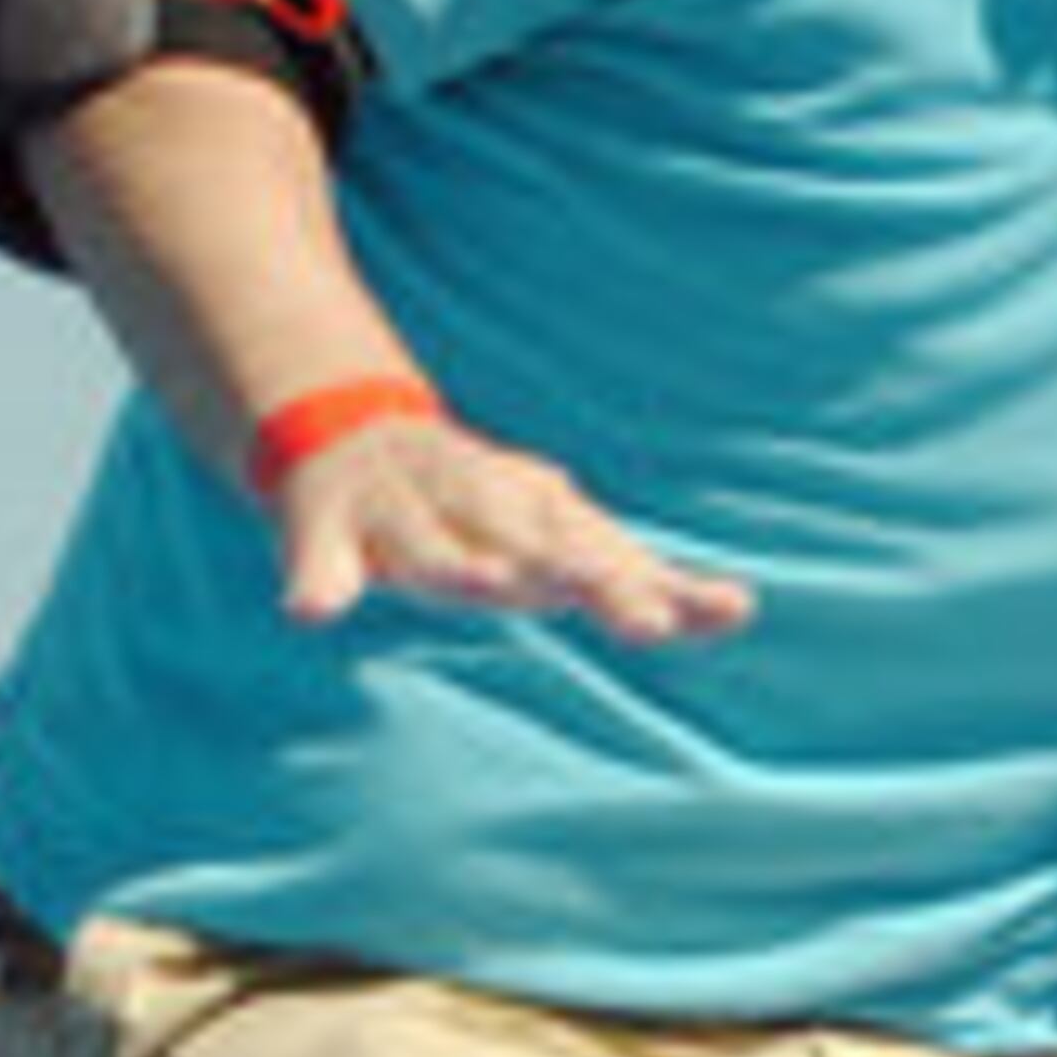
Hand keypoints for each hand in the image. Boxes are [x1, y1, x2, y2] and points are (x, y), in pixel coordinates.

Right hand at [263, 399, 754, 651]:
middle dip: (578, 574)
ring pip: (435, 547)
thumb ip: (641, 579)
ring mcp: (402, 514)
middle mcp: (478, 506)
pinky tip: (312, 611)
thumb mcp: (556, 539)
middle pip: (533, 546)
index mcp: (536, 518)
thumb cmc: (479, 511)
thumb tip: (745, 609)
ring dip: (461, 567)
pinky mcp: (327, 526)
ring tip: (492, 585)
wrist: (352, 440)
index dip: (653, 588)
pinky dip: (319, 581)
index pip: (605, 554)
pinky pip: (320, 558)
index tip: (707, 615)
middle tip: (641, 616)